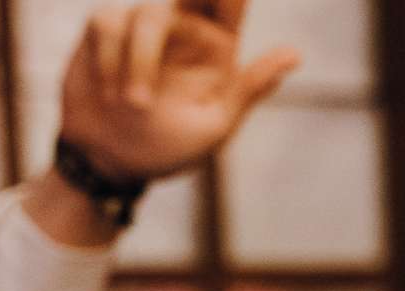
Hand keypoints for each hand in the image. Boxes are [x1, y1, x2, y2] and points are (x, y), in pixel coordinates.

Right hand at [58, 3, 299, 182]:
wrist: (109, 161)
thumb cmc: (167, 148)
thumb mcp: (215, 124)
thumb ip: (249, 86)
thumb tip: (296, 53)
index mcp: (217, 44)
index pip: (233, 0)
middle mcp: (183, 25)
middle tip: (174, 16)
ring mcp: (144, 23)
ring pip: (147, 12)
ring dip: (140, 61)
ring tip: (135, 107)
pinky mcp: (108, 27)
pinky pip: (109, 22)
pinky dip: (109, 59)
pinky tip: (109, 92)